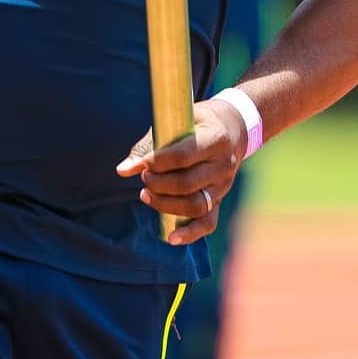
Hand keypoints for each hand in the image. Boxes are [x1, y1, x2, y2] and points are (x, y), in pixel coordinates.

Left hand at [115, 97, 245, 244]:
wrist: (234, 129)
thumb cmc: (199, 122)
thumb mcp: (180, 120)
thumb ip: (151, 143)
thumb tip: (123, 169)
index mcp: (215, 138)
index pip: (183, 156)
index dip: (158, 162)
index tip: (141, 163)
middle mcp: (222, 165)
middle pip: (187, 184)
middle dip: (158, 184)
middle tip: (144, 176)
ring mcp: (223, 185)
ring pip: (196, 205)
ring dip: (165, 205)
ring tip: (145, 195)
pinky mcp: (221, 200)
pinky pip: (208, 222)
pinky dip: (190, 232)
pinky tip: (171, 237)